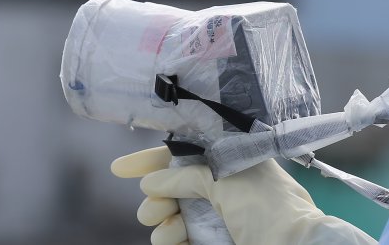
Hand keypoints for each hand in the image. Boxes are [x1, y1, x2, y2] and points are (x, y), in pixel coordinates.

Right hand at [111, 146, 375, 244]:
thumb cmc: (267, 206)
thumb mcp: (226, 179)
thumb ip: (187, 174)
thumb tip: (153, 179)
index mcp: (231, 160)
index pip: (186, 152)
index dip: (152, 159)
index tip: (120, 169)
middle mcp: (222, 186)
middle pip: (171, 185)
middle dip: (155, 192)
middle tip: (155, 203)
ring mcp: (216, 216)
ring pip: (169, 214)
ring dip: (160, 216)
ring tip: (167, 222)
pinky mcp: (212, 241)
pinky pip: (176, 238)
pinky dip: (168, 237)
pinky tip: (173, 237)